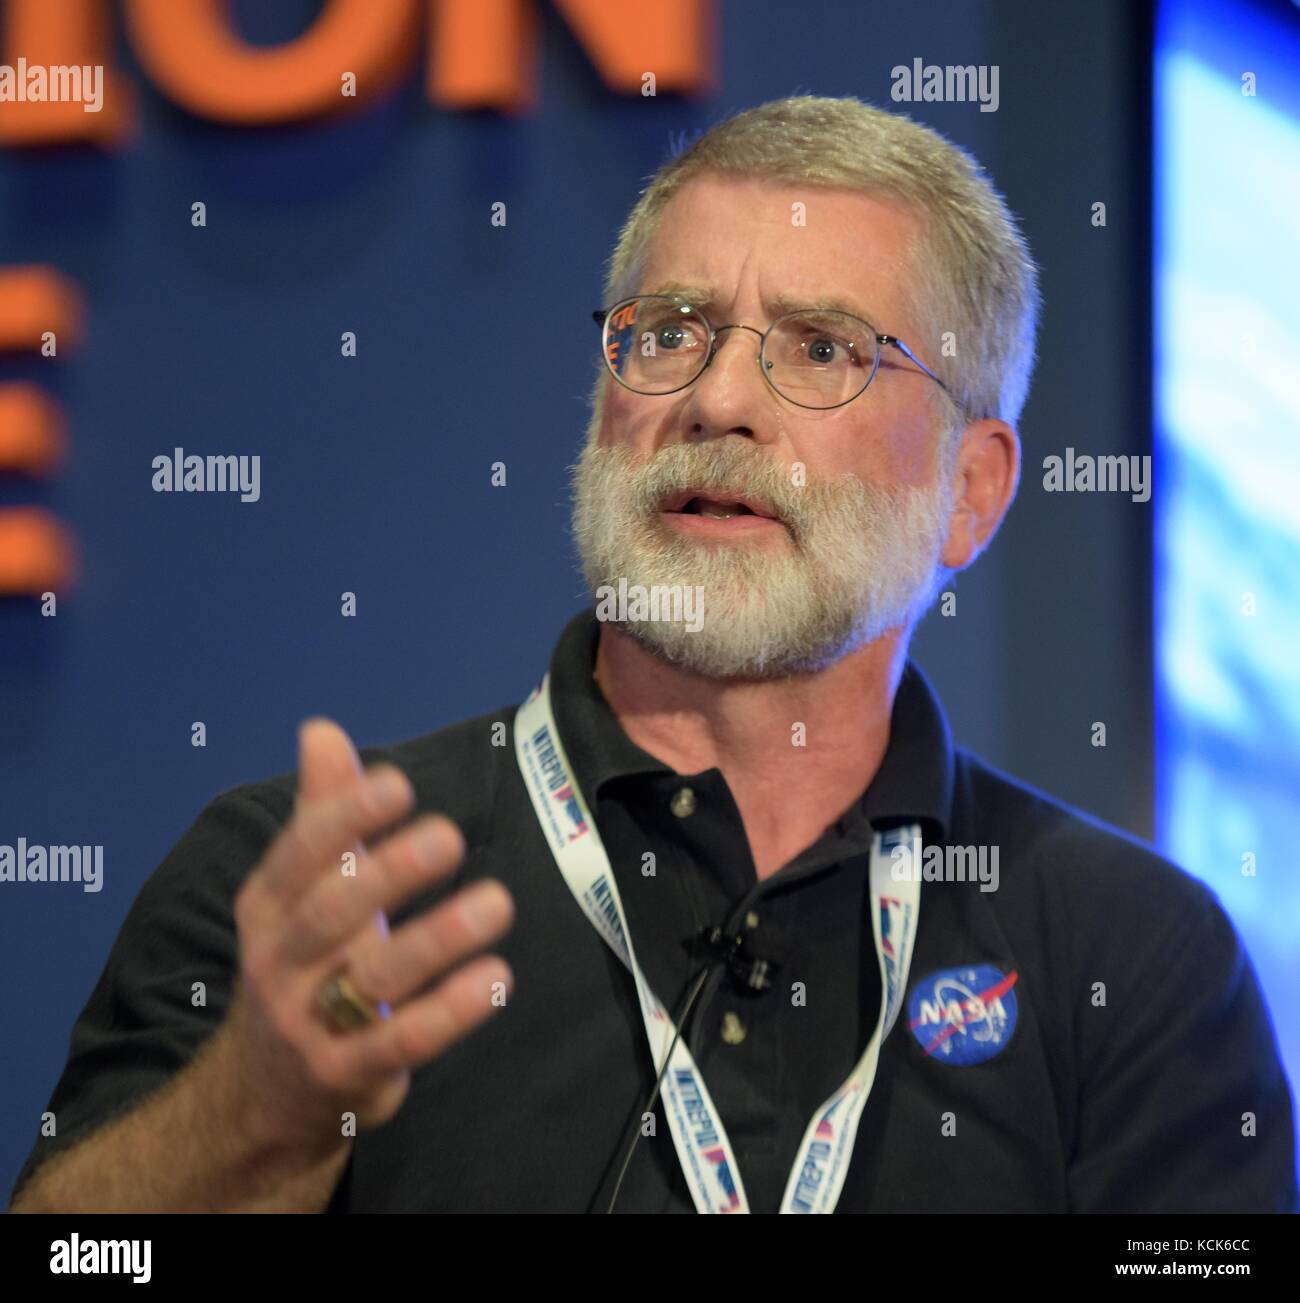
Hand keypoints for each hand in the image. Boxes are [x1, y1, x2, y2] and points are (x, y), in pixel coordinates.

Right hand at [228, 718, 513, 1147]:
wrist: (263, 1091)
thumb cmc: (304, 962)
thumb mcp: (300, 892)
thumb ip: (321, 810)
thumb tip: (320, 728)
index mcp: (267, 907)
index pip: (298, 856)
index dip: (344, 818)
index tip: (397, 783)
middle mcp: (279, 963)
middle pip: (330, 915)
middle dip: (387, 873)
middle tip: (449, 836)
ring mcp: (309, 1025)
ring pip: (373, 979)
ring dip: (437, 939)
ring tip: (498, 902)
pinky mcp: (347, 1075)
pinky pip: (402, 1042)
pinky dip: (449, 1011)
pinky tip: (496, 978)